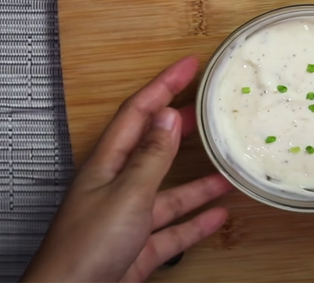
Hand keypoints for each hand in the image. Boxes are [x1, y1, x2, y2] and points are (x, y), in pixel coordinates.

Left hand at [21, 56, 232, 281]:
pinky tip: (218, 216)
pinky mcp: (138, 247)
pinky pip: (173, 229)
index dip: (163, 85)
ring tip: (227, 169)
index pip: (137, 113)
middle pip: (154, 148)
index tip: (189, 66)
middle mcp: (116, 186)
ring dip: (198, 182)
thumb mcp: (126, 195)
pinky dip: (196, 222)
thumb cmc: (86, 248)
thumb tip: (168, 117)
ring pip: (169, 192)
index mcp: (106, 165)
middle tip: (207, 108)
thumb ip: (151, 158)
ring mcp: (127, 218)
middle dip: (180, 126)